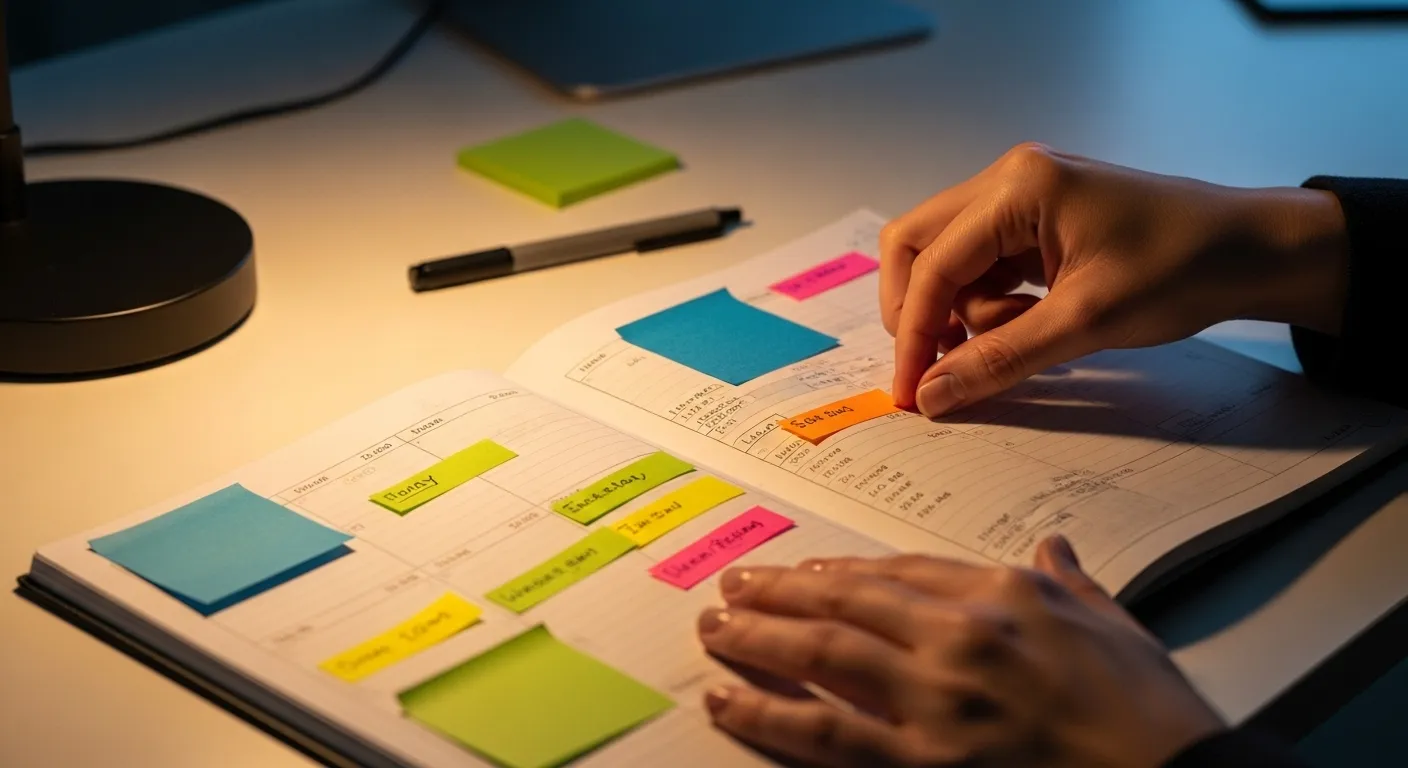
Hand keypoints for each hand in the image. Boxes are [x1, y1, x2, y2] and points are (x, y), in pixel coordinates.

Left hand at [697, 536, 1224, 767]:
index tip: (808, 572)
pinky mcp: (924, 764)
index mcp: (1007, 595)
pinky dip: (769, 714)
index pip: (904, 570)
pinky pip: (827, 733)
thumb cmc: (1152, 714)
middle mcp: (962, 636)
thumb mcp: (1117, 627)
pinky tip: (730, 702)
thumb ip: (1072, 582)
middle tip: (735, 587)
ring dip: (759, 638)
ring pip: (823, 654)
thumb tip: (1053, 545)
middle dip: (782, 592)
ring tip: (717, 629)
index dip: (844, 571)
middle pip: (848, 601)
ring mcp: (938, 700)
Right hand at [880, 143, 1349, 415]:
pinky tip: (1028, 325)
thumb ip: (999, 359)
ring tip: (1019, 338)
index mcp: (1018, 187)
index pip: (934, 263)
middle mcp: (1007, 179)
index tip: (911, 391)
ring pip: (948, 258)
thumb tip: (931, 396)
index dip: (915, 332)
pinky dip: (989, 302)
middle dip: (920, 310)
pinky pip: (983, 263)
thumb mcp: (1085, 323)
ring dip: (963, 310)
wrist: (1252, 250)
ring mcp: (1020, 196)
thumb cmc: (1179, 271)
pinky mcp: (1036, 219)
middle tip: (937, 365)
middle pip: (918, 244)